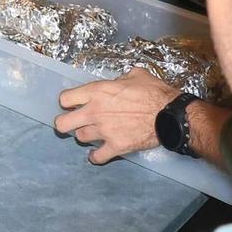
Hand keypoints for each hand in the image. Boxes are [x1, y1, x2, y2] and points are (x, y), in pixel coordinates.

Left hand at [54, 69, 173, 162]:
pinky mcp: (116, 147)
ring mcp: (104, 131)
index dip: (68, 101)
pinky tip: (97, 154)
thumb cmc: (154, 92)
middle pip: (62, 123)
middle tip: (72, 122)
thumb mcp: (135, 74)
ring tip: (92, 134)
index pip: (65, 99)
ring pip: (79, 138)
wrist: (169, 114)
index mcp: (97, 92)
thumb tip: (118, 82)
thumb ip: (120, 78)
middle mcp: (95, 112)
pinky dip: (96, 157)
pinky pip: (97, 157)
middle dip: (64, 123)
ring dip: (85, 136)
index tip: (73, 104)